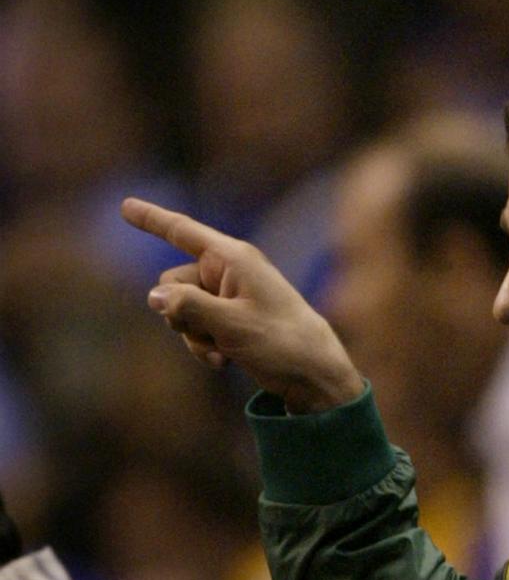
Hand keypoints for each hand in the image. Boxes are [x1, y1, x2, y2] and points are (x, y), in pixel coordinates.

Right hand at [122, 198, 363, 412]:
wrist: (313, 374)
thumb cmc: (281, 342)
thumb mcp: (231, 324)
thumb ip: (188, 306)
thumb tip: (154, 296)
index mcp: (233, 258)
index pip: (183, 232)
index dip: (152, 219)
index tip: (125, 205)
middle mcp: (229, 271)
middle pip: (172, 283)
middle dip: (180, 313)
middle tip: (213, 332)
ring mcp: (228, 296)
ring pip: (180, 310)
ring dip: (193, 335)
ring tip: (224, 351)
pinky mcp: (230, 319)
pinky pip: (194, 327)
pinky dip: (203, 345)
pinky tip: (224, 362)